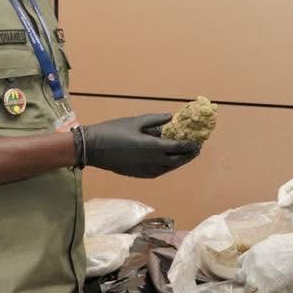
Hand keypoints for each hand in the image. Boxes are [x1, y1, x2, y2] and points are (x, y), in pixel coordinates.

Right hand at [82, 114, 200, 178]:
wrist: (93, 148)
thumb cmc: (113, 131)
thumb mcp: (136, 121)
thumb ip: (156, 120)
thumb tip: (171, 118)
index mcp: (154, 147)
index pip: (179, 147)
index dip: (191, 144)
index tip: (199, 140)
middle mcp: (153, 162)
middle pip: (178, 160)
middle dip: (189, 155)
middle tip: (196, 148)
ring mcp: (146, 170)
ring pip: (169, 168)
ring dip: (179, 162)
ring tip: (186, 155)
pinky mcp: (139, 175)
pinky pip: (160, 172)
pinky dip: (168, 166)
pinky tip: (169, 161)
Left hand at [235, 232, 292, 292]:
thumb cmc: (290, 244)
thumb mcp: (271, 241)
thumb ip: (262, 250)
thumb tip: (263, 255)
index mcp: (252, 253)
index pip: (240, 263)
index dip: (245, 267)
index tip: (250, 270)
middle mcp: (251, 265)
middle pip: (239, 276)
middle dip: (244, 278)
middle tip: (252, 280)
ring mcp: (257, 277)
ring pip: (246, 288)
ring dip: (251, 289)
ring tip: (258, 289)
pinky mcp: (266, 286)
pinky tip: (265, 292)